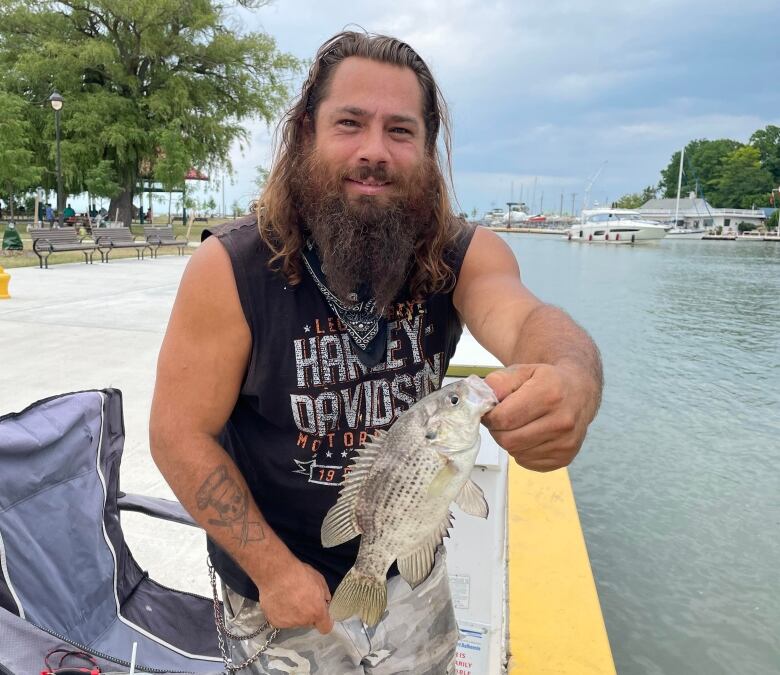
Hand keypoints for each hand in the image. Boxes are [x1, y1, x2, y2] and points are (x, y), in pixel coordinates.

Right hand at [256, 557, 332, 633]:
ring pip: (295, 621)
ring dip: (294, 613)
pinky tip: (279, 601)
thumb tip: (324, 602)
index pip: (325, 628)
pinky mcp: (275, 622)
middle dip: (307, 613)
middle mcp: (303, 621)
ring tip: (288, 598)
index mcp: (317, 612)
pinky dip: (281, 612)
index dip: (324, 621)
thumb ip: (324, 594)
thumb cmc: (299, 573)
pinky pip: (281, 619)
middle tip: (301, 598)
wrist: (276, 574)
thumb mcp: (319, 580)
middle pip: (309, 622)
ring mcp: (288, 623)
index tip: (320, 613)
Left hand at [483, 363, 598, 471]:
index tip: (491, 412)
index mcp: (550, 394)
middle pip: (508, 440)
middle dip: (498, 431)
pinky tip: (531, 435)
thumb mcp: (521, 371)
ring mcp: (566, 442)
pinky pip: (527, 462)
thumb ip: (498, 383)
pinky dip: (522, 451)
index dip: (490, 417)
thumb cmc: (548, 381)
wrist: (579, 391)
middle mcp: (562, 421)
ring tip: (520, 425)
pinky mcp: (565, 457)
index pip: (504, 418)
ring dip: (510, 441)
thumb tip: (481, 401)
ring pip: (516, 453)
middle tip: (503, 420)